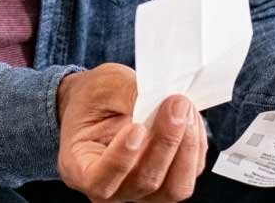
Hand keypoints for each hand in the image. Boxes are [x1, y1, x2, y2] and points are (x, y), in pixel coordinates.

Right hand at [57, 64, 208, 202]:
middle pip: (145, 182)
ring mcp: (140, 189)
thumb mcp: (104, 85)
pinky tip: (189, 119)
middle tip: (176, 106)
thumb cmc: (94, 97)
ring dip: (186, 147)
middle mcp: (110, 187)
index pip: (99, 181)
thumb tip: (163, 103)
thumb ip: (129, 94)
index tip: (137, 128)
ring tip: (185, 111)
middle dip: (166, 142)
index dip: (121, 160)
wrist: (101, 103)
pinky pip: (188, 174)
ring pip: (173, 188)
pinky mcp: (166, 182)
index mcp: (80, 167)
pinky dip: (194, 146)